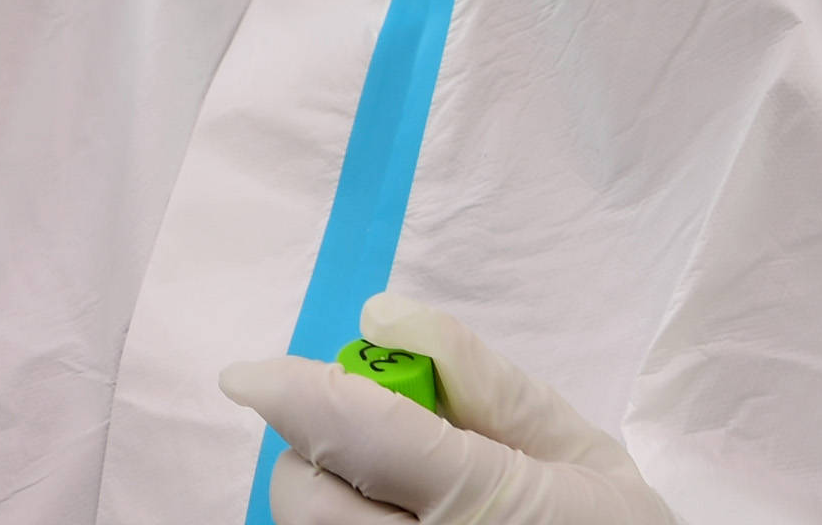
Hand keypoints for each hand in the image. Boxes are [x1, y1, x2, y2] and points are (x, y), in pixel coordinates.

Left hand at [217, 297, 673, 524]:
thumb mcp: (576, 448)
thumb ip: (483, 379)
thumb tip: (381, 317)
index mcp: (494, 507)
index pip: (367, 435)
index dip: (297, 394)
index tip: (245, 374)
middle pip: (310, 497)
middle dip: (319, 445)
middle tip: (375, 433)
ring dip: (328, 490)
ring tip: (396, 486)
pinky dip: (344, 516)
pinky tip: (394, 511)